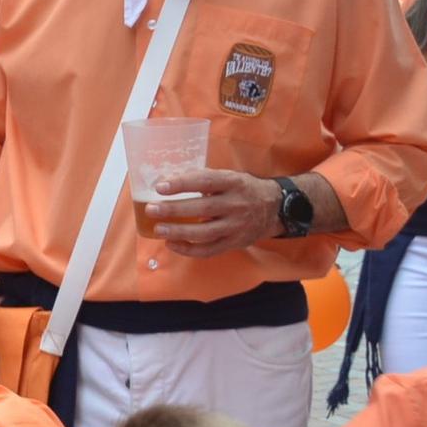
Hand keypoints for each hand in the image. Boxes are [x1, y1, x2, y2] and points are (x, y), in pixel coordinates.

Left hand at [144, 169, 283, 259]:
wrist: (274, 208)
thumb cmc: (242, 189)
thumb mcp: (228, 177)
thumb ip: (203, 179)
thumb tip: (166, 182)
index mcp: (233, 182)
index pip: (205, 181)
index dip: (182, 184)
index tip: (160, 187)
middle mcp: (236, 204)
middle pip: (202, 209)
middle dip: (174, 210)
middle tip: (151, 209)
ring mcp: (237, 226)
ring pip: (205, 233)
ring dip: (179, 232)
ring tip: (158, 229)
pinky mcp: (235, 243)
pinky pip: (210, 250)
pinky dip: (189, 250)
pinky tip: (172, 244)